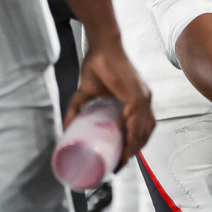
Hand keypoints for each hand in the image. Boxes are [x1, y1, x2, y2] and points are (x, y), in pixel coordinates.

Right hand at [66, 38, 153, 169]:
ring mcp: (143, 96)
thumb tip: (65, 129)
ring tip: (121, 160)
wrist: (102, 47)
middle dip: (134, 150)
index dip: (134, 145)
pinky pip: (138, 119)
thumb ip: (76, 109)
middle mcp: (145, 99)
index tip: (121, 160)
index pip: (142, 127)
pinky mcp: (137, 94)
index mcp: (137, 100)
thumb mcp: (85, 94)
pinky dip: (133, 134)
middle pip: (146, 132)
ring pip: (144, 128)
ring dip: (134, 146)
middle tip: (119, 164)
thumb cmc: (97, 66)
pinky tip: (126, 145)